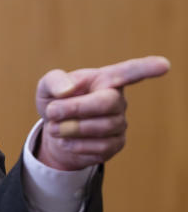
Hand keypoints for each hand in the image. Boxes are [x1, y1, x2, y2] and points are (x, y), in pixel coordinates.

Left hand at [35, 56, 169, 170]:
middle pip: (107, 103)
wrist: (54, 131)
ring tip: (54, 127)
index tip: (163, 65)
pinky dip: (75, 144)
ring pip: (102, 127)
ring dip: (70, 128)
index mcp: (105, 79)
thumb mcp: (47, 87)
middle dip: (75, 109)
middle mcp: (117, 100)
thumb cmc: (55, 102)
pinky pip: (99, 147)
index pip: (129, 72)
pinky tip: (65, 140)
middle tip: (52, 112)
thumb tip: (68, 90)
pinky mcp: (115, 144)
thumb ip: (54, 81)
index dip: (146, 68)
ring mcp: (119, 123)